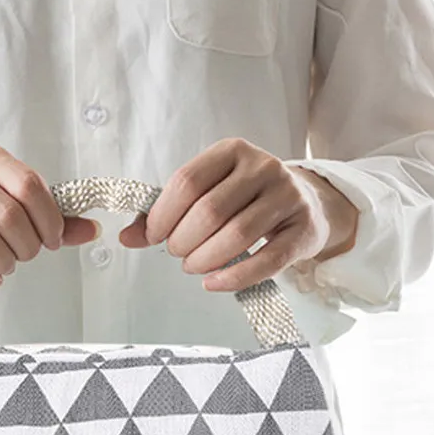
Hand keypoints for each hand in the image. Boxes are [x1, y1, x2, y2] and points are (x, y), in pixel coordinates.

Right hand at [0, 144, 98, 286]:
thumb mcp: (1, 195)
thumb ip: (44, 213)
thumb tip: (90, 231)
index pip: (29, 186)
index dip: (48, 220)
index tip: (51, 241)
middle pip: (7, 215)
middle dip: (26, 246)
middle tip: (24, 257)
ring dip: (2, 261)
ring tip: (5, 268)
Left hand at [119, 138, 358, 290]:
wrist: (307, 203)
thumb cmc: (245, 199)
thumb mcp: (207, 193)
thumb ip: (166, 212)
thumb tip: (127, 237)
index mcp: (231, 151)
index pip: (186, 182)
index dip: (162, 215)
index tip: (154, 236)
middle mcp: (263, 167)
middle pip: (209, 211)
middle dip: (183, 241)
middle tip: (178, 254)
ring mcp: (288, 196)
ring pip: (236, 235)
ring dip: (205, 259)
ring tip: (194, 266)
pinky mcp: (304, 229)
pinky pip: (266, 260)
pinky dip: (234, 277)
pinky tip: (212, 283)